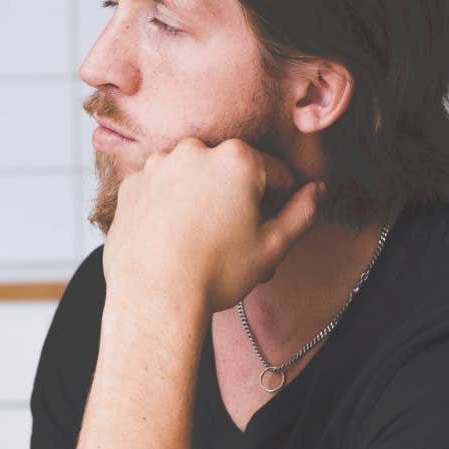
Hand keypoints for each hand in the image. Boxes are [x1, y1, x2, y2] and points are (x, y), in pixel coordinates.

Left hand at [103, 137, 322, 312]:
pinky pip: (163, 190)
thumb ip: (304, 211)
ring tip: (202, 242)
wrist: (154, 297)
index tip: (269, 229)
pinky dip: (171, 207)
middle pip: (232, 173)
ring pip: (196, 179)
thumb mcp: (274, 245)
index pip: (276, 174)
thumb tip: (317, 190)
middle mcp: (195, 150)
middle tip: (235, 242)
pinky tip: (174, 239)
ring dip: (203, 200)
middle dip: (238, 200)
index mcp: (237, 158)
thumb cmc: (216, 273)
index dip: (280, 204)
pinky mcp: (132, 185)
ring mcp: (158, 165)